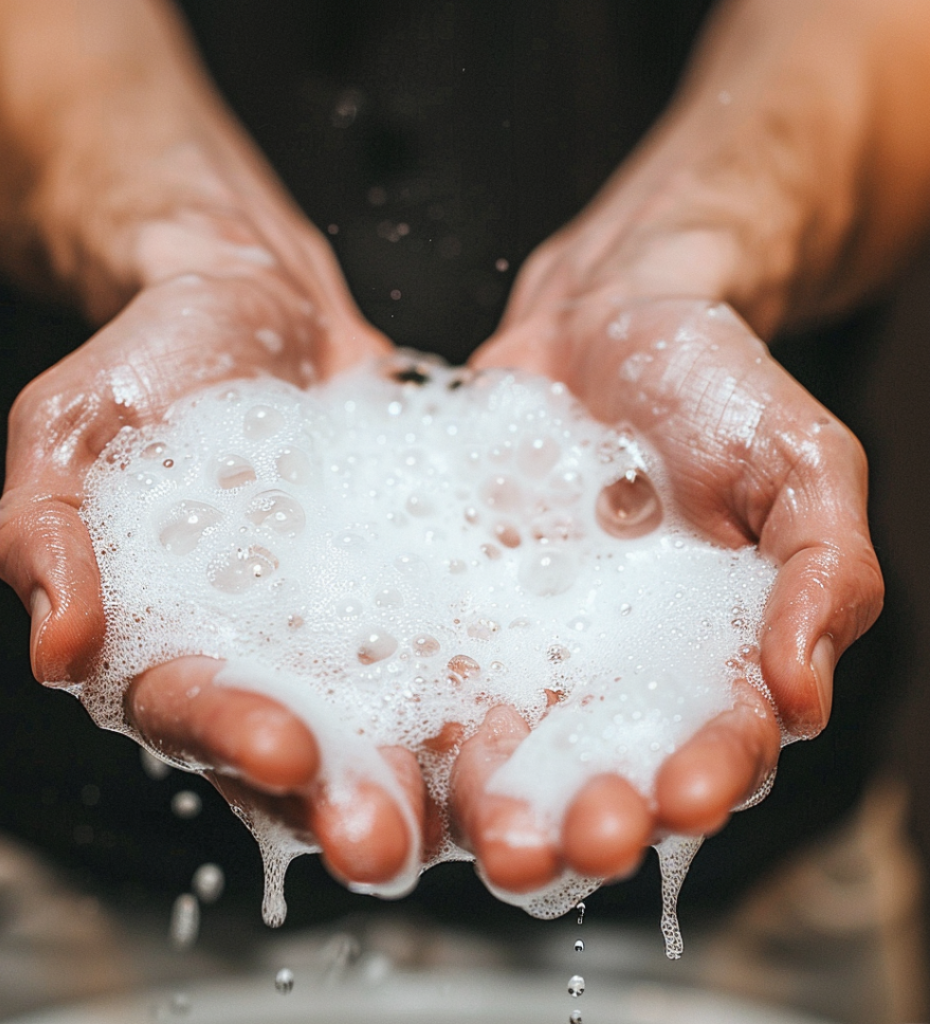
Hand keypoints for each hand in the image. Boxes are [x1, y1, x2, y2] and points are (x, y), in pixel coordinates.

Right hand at [0, 240, 441, 890]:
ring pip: (397, 719)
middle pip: (305, 751)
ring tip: (485, 805)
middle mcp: (268, 655)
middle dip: (345, 798)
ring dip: (436, 774)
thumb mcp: (72, 431)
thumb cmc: (151, 362)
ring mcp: (353, 624)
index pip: (191, 714)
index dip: (231, 736)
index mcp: (167, 640)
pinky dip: (504, 669)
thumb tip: (58, 652)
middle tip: (390, 837)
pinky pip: (464, 632)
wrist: (259, 300)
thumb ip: (48, 534)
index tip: (285, 748)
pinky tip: (549, 696)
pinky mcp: (423, 583)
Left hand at [452, 236, 882, 894]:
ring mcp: (529, 643)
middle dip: (588, 819)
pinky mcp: (457, 606)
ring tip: (486, 835)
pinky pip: (432, 666)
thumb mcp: (799, 460)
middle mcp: (615, 670)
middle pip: (606, 771)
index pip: (716, 744)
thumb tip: (804, 690)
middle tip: (560, 846)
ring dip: (498, 800)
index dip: (702, 777)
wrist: (602, 316)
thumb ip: (823, 569)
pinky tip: (394, 745)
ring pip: (511, 745)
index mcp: (713, 656)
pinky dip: (416, 712)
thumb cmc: (716, 383)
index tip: (678, 795)